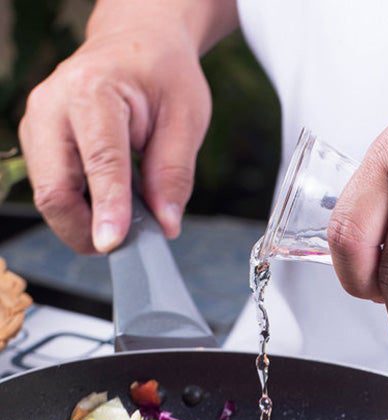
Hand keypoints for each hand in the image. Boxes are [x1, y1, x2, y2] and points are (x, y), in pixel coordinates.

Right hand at [19, 22, 210, 252]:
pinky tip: (108, 205)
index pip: (99, 161)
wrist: (136, 43)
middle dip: (86, 227)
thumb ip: (174, 173)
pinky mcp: (37, 140)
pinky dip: (79, 208)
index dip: (107, 208)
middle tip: (125, 245)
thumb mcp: (187, 118)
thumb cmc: (163, 75)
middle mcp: (52, 105)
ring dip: (82, 221)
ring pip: (47, 194)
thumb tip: (165, 224)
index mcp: (93, 91)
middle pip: (55, 187)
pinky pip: (51, 187)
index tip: (114, 244)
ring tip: (123, 222)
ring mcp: (36, 122)